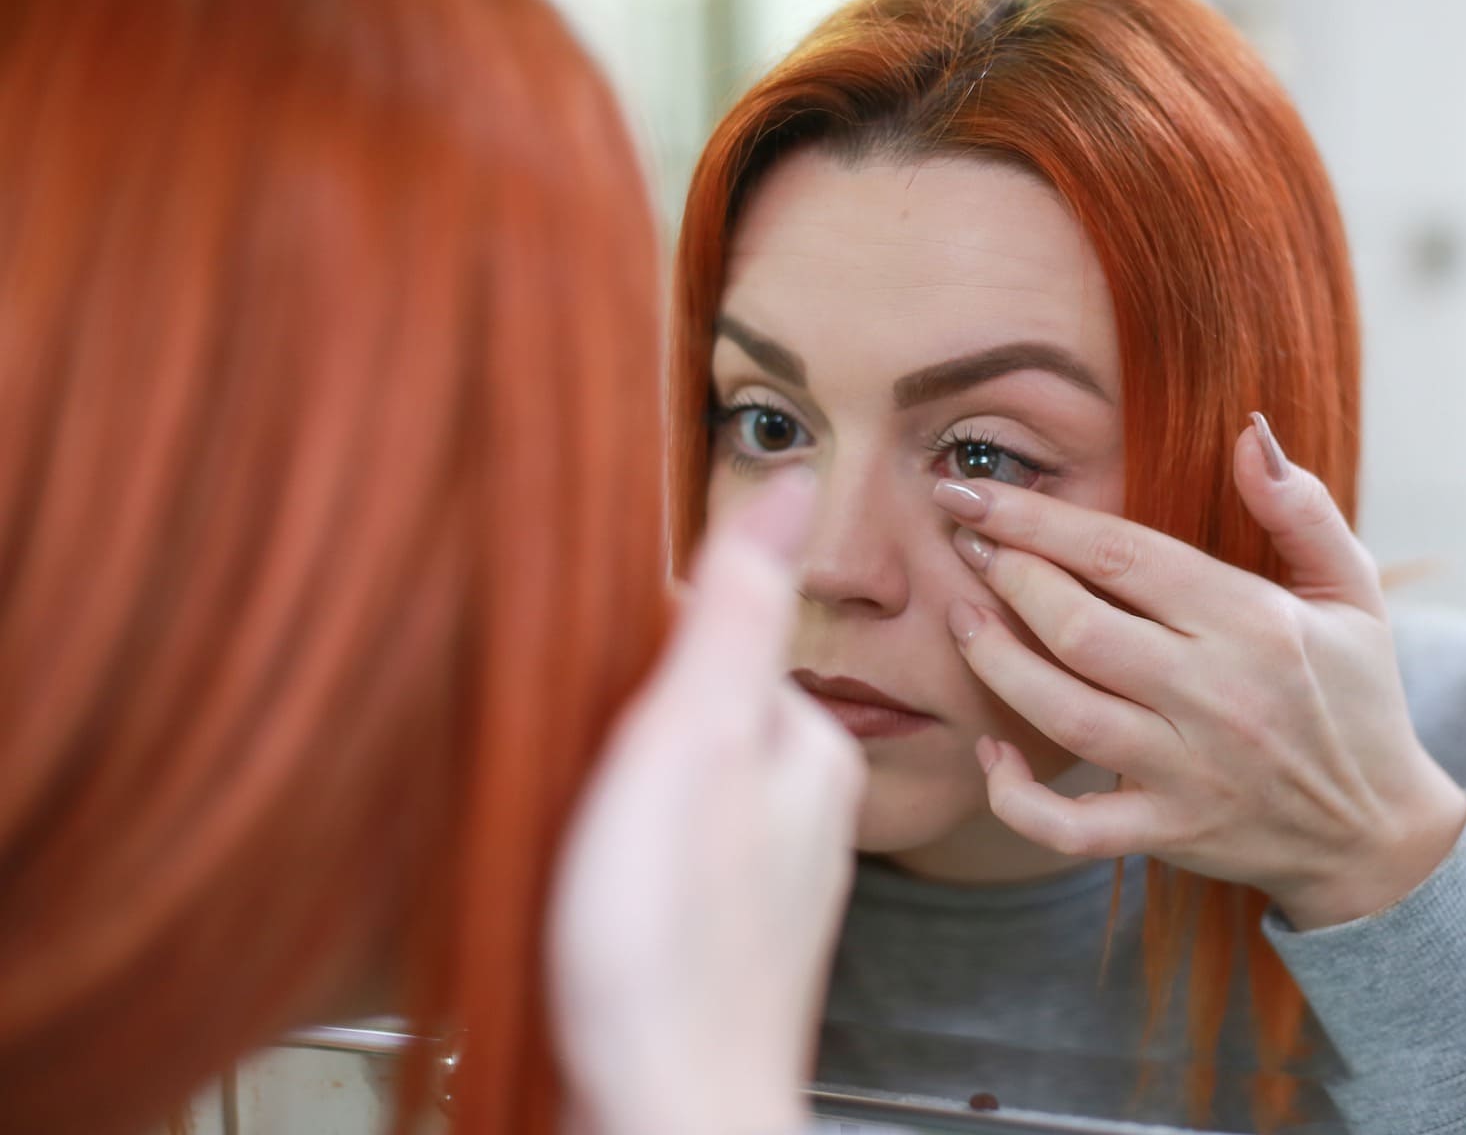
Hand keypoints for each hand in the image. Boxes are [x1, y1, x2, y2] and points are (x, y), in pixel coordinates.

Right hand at [547, 470, 865, 1134]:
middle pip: (695, 712)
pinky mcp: (712, 937)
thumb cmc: (668, 943)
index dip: (631, 651)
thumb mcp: (692, 738)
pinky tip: (581, 885)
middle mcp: (802, 806)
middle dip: (622, 722)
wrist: (663, 1113)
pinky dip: (613, 856)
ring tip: (568, 825)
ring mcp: (759, 876)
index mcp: (807, 745)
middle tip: (567, 765)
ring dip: (611, 789)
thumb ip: (735, 614)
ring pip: (674, 786)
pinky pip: (659, 857)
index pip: (717, 639)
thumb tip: (789, 484)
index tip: (579, 685)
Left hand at [938, 414, 1465, 930]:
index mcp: (1255, 622)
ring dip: (994, 664)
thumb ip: (1301, 508)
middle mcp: (1217, 695)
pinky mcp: (1169, 832)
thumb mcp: (1352, 590)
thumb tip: (1251, 433)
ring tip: (957, 618)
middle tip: (962, 541)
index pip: (1123, 555)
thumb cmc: (1356, 696)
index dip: (1037, 520)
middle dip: (1007, 577)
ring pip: (1064, 715)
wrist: (1378, 832)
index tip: (974, 493)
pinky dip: (1017, 798)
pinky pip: (1073, 826)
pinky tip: (989, 753)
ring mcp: (1190, 771)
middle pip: (1080, 628)